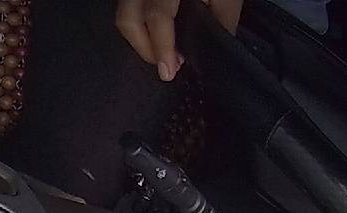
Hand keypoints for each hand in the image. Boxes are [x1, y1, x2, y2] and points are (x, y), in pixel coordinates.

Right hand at [115, 0, 242, 80]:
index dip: (161, 46)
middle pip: (128, 18)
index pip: (157, 15)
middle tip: (166, 63)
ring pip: (124, 14)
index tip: (168, 71)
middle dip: (144, 48)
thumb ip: (222, 18)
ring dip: (140, 38)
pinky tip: (158, 33)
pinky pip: (130, 7)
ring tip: (162, 51)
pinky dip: (141, 24)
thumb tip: (213, 49)